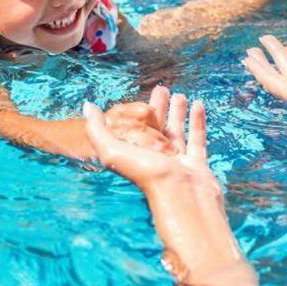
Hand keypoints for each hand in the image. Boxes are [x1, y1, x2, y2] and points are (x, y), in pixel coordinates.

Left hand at [84, 86, 217, 191]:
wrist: (182, 196)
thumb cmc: (147, 176)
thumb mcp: (112, 151)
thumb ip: (97, 129)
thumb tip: (87, 106)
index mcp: (136, 154)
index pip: (135, 129)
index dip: (136, 112)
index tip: (141, 95)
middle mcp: (156, 158)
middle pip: (156, 128)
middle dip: (158, 108)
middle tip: (162, 89)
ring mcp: (178, 161)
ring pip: (177, 132)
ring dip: (178, 113)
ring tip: (181, 95)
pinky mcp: (196, 163)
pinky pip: (197, 138)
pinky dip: (197, 121)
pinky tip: (198, 104)